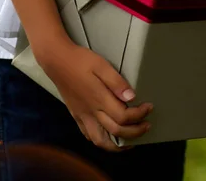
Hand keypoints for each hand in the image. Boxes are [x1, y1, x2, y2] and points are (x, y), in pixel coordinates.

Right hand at [36, 41, 152, 151]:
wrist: (56, 60)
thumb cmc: (81, 60)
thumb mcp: (101, 65)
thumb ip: (117, 82)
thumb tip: (132, 98)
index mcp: (99, 99)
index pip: (124, 116)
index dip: (139, 115)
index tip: (148, 107)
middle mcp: (91, 112)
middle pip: (116, 131)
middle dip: (135, 132)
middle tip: (146, 125)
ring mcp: (82, 116)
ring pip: (100, 141)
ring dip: (117, 145)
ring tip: (130, 140)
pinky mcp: (76, 115)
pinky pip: (88, 135)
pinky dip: (101, 140)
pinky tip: (109, 136)